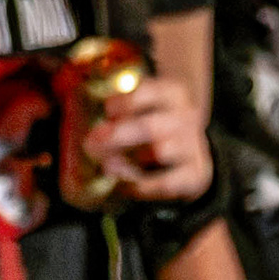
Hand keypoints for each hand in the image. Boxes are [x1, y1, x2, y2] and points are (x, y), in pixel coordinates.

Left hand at [79, 70, 211, 204]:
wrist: (193, 154)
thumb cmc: (158, 128)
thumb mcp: (146, 108)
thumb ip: (121, 109)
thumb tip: (83, 111)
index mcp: (172, 94)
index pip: (147, 92)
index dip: (124, 102)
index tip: (107, 111)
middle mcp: (185, 117)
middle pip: (149, 127)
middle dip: (118, 136)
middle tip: (92, 144)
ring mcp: (192, 146)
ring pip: (160, 152)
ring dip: (129, 161)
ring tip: (106, 166)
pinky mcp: (196, 174)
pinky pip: (166, 183)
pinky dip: (142, 185)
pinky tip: (124, 187)